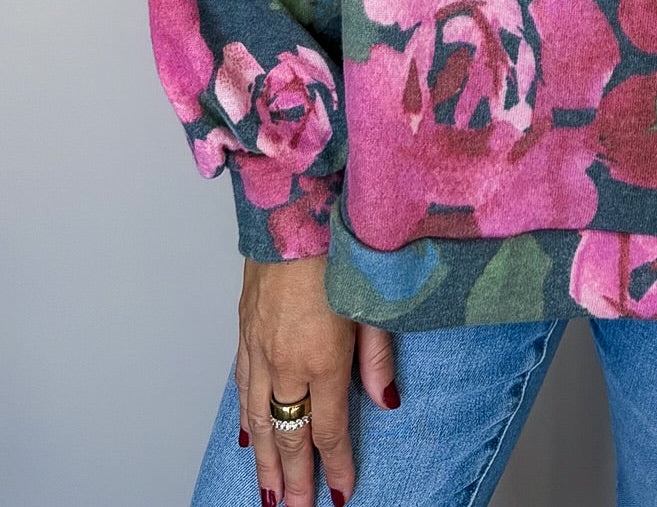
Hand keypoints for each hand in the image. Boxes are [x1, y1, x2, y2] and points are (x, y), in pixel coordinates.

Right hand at [237, 256, 398, 506]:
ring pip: (258, 418)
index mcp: (321, 358)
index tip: (341, 493)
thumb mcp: (373, 301)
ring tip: (270, 494)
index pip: (328, 429)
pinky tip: (248, 436)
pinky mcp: (244, 329)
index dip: (335, 466)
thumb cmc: (340, 245)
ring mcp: (259, 347)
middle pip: (288, 435)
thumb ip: (377, 357)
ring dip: (264, 460)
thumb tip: (386, 403)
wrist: (293, 206)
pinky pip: (242, 386)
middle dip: (293, 479)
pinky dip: (245, 418)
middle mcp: (284, 361)